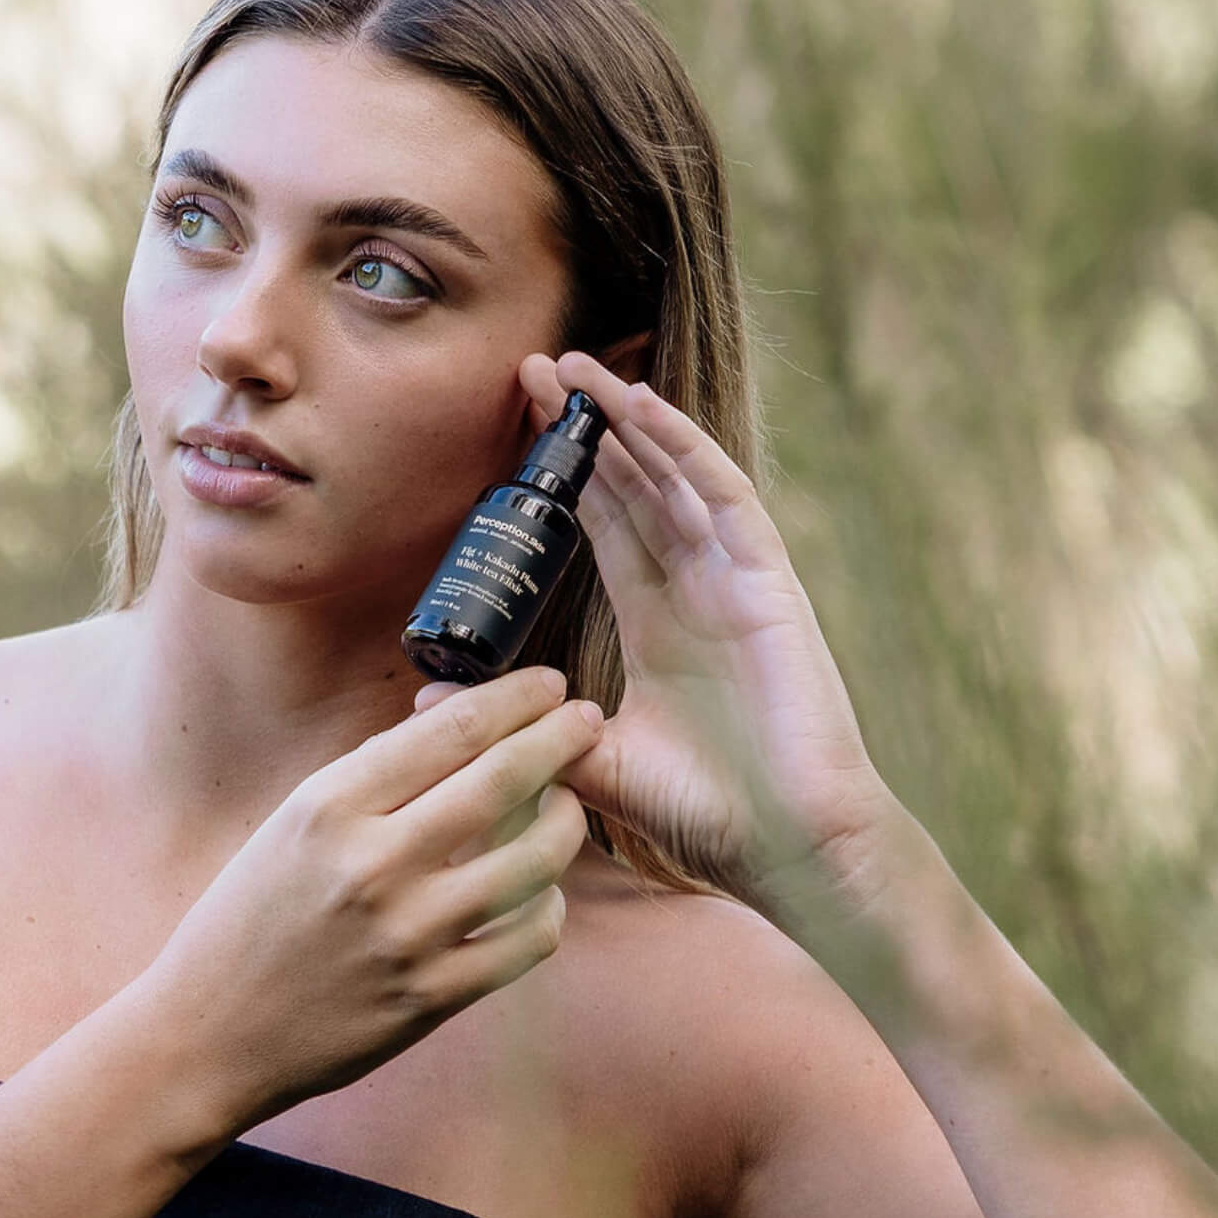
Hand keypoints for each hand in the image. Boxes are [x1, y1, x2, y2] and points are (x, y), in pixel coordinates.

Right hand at [143, 666, 599, 1133]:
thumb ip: (374, 772)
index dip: (516, 698)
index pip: (451, 729)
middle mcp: (372, 864)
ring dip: (566, 821)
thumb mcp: (293, 820)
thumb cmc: (251, 914)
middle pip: (504, 780)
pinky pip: (529, 939)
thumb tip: (457, 720)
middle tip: (589, 719)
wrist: (208, 1035)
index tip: (549, 684)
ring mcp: (408, 935)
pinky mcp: (432, 998)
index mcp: (330, 805)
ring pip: (534, 859)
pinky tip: (541, 891)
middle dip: (561, 738)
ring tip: (566, 806)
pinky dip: (550, 905)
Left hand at [513, 351, 912, 912]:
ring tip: (573, 368)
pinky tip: (642, 410)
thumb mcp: (597, 763)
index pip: (603, 521)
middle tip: (530, 367)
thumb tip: (425, 700)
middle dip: (583, 426)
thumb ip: (527, 725)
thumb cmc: (711, 816)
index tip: (514, 419)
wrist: (792, 850)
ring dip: (626, 419)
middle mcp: (693, 586)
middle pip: (633, 483)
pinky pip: (725, 499)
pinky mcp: (768, 583)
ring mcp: (733, 579)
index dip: (562, 470)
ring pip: (675, 476)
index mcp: (656, 620)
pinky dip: (686, 449)